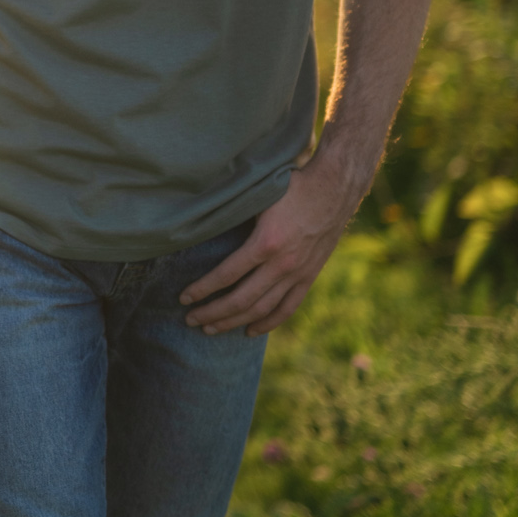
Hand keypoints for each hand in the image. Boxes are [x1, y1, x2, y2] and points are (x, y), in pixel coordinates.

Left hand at [180, 158, 365, 336]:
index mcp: (265, 242)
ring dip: (234, 322)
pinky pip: (288, 307)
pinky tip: (250, 331)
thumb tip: (197, 220)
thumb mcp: (258, 197)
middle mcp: (282, 264)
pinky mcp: (310, 276)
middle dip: (212, 313)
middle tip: (190, 320)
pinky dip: (269, 322)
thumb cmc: (290, 186)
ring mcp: (298, 273)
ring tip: (211, 330)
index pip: (226, 275)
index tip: (183, 298)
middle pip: (241, 300)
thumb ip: (234, 215)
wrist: (334, 188)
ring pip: (262, 309)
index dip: (202, 289)